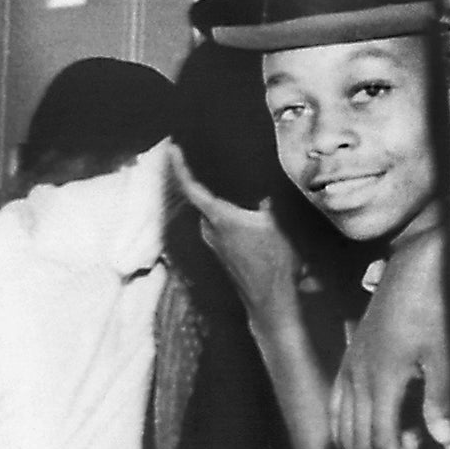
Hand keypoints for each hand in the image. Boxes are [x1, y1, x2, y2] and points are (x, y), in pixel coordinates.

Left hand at [169, 143, 302, 306]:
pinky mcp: (224, 256)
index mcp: (219, 217)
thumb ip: (266, 207)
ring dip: (223, 206)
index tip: (173, 147)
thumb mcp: (276, 224)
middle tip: (212, 164)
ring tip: (238, 194)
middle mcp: (211, 230)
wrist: (271, 300)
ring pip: (215, 216)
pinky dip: (231, 220)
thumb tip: (264, 200)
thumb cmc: (273, 262)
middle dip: (208, 185)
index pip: (192, 187)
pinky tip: (249, 222)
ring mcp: (216, 245)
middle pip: (204, 201)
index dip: (181, 166)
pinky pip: (223, 229)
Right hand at [332, 229, 449, 448]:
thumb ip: (440, 401)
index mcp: (384, 379)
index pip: (381, 440)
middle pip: (359, 440)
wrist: (417, 263)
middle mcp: (360, 376)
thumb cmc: (437, 307)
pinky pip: (338, 403)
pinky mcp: (351, 356)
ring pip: (344, 425)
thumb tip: (443, 445)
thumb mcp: (445, 355)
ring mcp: (351, 366)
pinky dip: (341, 432)